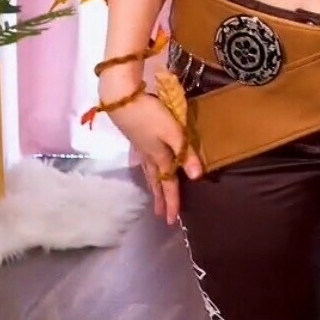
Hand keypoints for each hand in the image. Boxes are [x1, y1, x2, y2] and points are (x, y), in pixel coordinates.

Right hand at [106, 91, 202, 226]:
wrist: (122, 99)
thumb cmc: (150, 115)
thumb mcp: (173, 132)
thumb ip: (185, 153)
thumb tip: (197, 177)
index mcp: (160, 157)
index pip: (168, 184)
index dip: (172, 201)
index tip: (172, 221)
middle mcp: (149, 156)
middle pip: (156, 181)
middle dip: (160, 199)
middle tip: (162, 216)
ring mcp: (140, 147)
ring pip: (148, 172)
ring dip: (153, 186)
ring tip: (154, 197)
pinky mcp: (135, 137)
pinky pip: (143, 162)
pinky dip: (145, 170)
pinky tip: (144, 166)